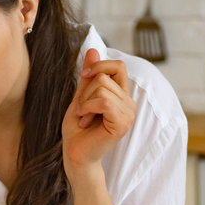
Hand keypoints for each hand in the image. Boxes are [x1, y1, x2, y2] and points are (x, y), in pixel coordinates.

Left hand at [61, 48, 135, 176]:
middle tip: (81, 110)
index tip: (83, 76)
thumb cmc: (77, 130)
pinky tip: (85, 119)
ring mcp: (128, 113)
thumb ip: (88, 77)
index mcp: (121, 95)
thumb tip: (93, 49)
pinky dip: (88, 108)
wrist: (76, 154)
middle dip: (85, 91)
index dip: (99, 66)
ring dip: (85, 102)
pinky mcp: (122, 123)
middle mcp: (129, 102)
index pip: (119, 65)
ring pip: (102, 88)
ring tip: (83, 117)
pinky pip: (104, 102)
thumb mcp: (80, 97)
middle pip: (104, 76)